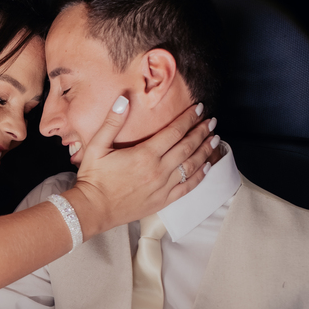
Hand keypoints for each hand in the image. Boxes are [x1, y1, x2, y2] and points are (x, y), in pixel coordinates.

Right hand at [66, 98, 216, 236]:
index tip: (199, 109)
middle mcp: (158, 170)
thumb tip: (124, 99)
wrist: (92, 209)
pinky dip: (199, 176)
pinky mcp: (162, 201)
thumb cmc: (93, 177)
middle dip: (201, 132)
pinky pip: (186, 188)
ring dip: (204, 151)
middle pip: (187, 147)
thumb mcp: (96, 146)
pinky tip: (206, 167)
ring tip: (215, 140)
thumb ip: (112, 122)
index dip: (188, 119)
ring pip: (191, 166)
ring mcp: (162, 187)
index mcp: (144, 154)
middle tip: (212, 122)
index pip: (174, 132)